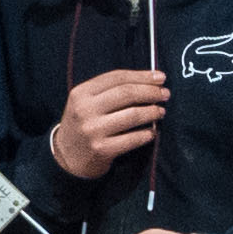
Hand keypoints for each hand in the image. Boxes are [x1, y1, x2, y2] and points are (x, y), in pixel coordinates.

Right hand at [52, 69, 167, 177]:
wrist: (66, 157)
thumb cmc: (84, 125)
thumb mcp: (86, 102)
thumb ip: (110, 91)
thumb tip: (148, 80)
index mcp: (81, 92)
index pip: (117, 77)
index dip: (142, 76)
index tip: (160, 77)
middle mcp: (85, 109)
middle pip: (126, 94)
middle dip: (150, 92)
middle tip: (165, 94)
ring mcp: (93, 130)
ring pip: (132, 115)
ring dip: (152, 112)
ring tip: (161, 111)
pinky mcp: (101, 149)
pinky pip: (131, 139)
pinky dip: (146, 134)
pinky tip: (152, 132)